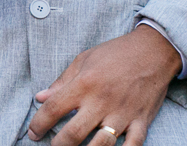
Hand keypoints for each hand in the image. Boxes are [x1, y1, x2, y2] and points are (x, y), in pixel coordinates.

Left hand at [27, 25, 181, 145]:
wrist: (153, 51)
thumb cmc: (115, 53)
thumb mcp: (83, 59)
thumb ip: (62, 82)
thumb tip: (41, 98)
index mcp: (84, 84)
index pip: (54, 109)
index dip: (39, 124)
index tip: (33, 132)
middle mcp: (102, 102)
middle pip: (74, 134)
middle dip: (58, 145)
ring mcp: (123, 114)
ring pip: (101, 145)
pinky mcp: (141, 122)